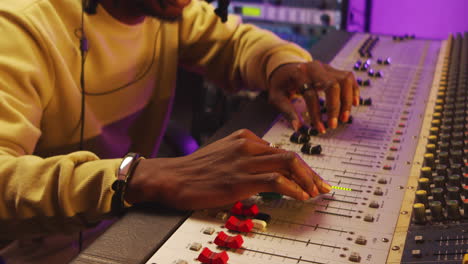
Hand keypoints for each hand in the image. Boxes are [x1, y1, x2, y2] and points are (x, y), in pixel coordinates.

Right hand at [125, 129, 330, 209]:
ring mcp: (244, 162)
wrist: (172, 177)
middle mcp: (247, 146)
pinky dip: (293, 188)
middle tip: (323, 186)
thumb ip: (244, 155)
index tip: (311, 179)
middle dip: (311, 172)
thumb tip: (265, 165)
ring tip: (316, 193)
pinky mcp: (239, 179)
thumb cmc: (195, 169)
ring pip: (287, 163)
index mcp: (244, 138)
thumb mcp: (222, 154)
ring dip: (307, 180)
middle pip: (289, 155)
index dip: (300, 167)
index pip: (280, 151)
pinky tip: (301, 197)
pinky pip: (275, 180)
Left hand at [268, 60, 359, 132]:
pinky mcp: (333, 70)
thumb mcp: (275, 97)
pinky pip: (349, 77)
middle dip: (335, 106)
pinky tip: (355, 104)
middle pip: (332, 85)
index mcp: (299, 74)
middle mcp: (314, 68)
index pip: (311, 94)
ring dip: (347, 100)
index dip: (316, 113)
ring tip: (345, 117)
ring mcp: (326, 67)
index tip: (320, 128)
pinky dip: (354, 90)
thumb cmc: (280, 84)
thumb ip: (286, 111)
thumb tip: (298, 127)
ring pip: (344, 80)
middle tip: (335, 124)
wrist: (284, 67)